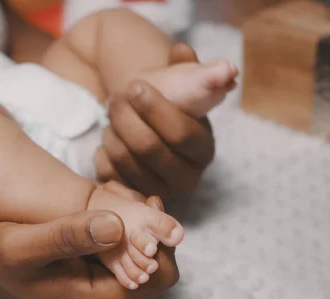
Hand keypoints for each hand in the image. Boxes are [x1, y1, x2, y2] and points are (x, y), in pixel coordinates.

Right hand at [0, 187, 178, 298]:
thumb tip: (116, 225)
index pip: (162, 274)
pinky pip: (131, 243)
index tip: (144, 203)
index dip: (163, 239)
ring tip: (111, 189)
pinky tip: (105, 196)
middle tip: (123, 191)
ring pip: (148, 248)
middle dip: (150, 223)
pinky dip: (125, 218)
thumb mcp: (23, 245)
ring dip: (138, 216)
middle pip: (161, 260)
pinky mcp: (102, 269)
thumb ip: (67, 236)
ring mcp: (108, 283)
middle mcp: (111, 297)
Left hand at [95, 43, 214, 199]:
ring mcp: (157, 192)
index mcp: (204, 150)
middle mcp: (186, 178)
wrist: (143, 124)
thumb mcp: (185, 83)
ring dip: (112, 130)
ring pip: (124, 158)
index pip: (180, 133)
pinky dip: (102, 150)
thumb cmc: (168, 102)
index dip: (154, 108)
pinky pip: (107, 172)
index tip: (135, 86)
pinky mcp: (130, 197)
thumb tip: (227, 70)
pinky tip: (110, 138)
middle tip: (116, 97)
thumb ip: (202, 74)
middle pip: (148, 147)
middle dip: (126, 117)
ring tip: (113, 116)